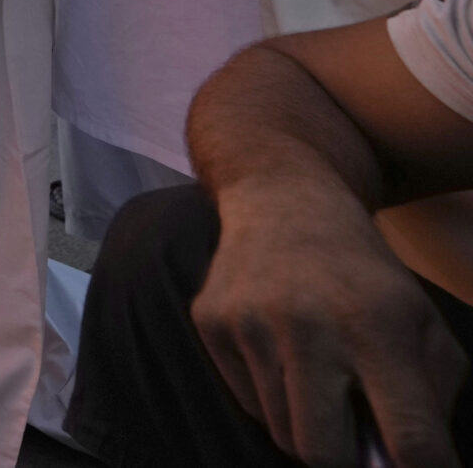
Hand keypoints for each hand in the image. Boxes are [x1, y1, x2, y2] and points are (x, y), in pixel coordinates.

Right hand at [196, 183, 468, 467]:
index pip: (410, 437)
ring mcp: (251, 324)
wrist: (283, 200)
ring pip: (282, 432)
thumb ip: (431, 395)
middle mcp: (309, 326)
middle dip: (345, 461)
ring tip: (320, 387)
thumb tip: (411, 462)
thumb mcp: (422, 321)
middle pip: (325, 454)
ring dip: (308, 428)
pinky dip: (273, 398)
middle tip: (357, 440)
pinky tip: (282, 356)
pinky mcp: (210, 322)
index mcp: (379, 326)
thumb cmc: (365, 275)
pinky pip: (248, 402)